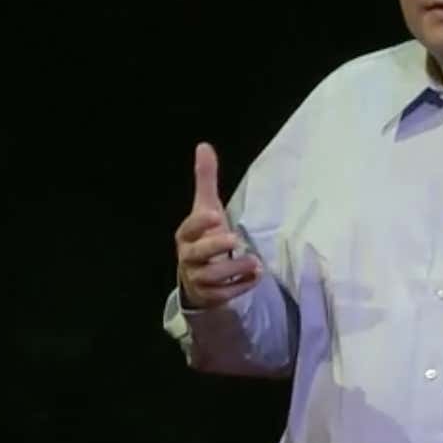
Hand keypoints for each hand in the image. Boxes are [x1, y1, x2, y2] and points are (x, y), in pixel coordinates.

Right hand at [175, 142, 261, 308]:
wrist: (197, 278)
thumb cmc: (204, 237)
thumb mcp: (206, 208)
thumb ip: (205, 180)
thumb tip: (204, 146)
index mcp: (186, 235)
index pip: (188, 228)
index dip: (200, 223)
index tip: (215, 215)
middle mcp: (188, 258)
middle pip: (198, 254)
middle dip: (215, 247)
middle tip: (235, 240)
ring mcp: (198, 279)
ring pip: (212, 277)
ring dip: (235, 270)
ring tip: (255, 263)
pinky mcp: (210, 296)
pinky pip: (224, 294)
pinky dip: (240, 287)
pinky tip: (256, 278)